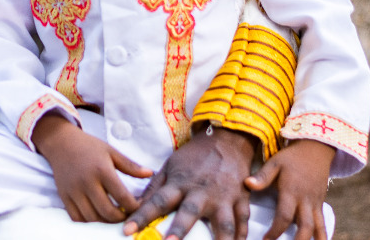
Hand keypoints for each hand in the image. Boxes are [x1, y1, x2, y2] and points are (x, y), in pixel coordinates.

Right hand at [32, 113, 151, 222]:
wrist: (61, 143)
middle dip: (121, 218)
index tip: (139, 206)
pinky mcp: (64, 197)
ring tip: (114, 216)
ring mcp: (74, 191)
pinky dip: (89, 222)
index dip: (134, 207)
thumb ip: (130, 165)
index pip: (122, 196)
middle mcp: (87, 182)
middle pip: (107, 211)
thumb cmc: (89, 146)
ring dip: (106, 222)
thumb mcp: (111, 151)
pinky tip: (97, 215)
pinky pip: (77, 218)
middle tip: (127, 215)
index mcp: (102, 170)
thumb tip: (150, 173)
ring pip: (92, 218)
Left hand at [124, 126, 255, 239]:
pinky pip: (243, 221)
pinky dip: (242, 236)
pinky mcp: (241, 199)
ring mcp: (223, 196)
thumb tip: (134, 205)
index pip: (156, 202)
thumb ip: (154, 188)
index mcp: (180, 183)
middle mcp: (201, 191)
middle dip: (179, 230)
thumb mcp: (170, 165)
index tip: (127, 230)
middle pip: (189, 213)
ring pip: (224, 223)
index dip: (141, 217)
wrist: (227, 139)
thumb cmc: (195, 156)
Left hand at [245, 139, 334, 239]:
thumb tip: (246, 184)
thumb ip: (262, 176)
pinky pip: (323, 223)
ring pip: (317, 228)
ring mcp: (315, 203)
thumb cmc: (291, 157)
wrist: (316, 149)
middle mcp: (305, 200)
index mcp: (291, 191)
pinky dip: (322, 236)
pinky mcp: (320, 203)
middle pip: (304, 227)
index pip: (284, 216)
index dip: (275, 231)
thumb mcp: (275, 162)